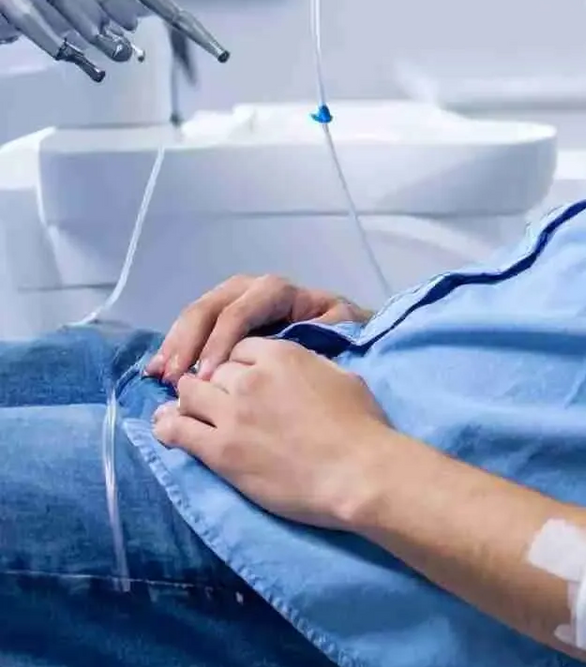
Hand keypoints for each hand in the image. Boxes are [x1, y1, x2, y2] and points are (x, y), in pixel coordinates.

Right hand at [145, 274, 369, 385]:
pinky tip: (157, 370)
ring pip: (197, 316)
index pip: (241, 311)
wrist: (346, 331)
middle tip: (173, 377)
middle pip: (211, 308)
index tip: (209, 375)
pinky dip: (175, 347)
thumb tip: (278, 345)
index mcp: (279, 292)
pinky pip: (194, 328)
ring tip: (159, 375)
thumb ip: (314, 331)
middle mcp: (252, 290)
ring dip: (176, 344)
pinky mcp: (223, 318)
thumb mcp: (340, 326)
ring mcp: (235, 300)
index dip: (221, 342)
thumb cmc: (343, 332)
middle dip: (189, 341)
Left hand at [151, 338, 393, 529]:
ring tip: (189, 413)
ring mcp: (231, 414)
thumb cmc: (361, 426)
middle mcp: (249, 378)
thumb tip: (295, 370)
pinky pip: (177, 430)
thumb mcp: (340, 377)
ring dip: (189, 401)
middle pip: (212, 369)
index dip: (240, 363)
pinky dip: (167, 426)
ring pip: (188, 393)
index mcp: (282, 355)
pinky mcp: (219, 450)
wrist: (357, 472)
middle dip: (215, 382)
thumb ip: (308, 366)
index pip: (241, 347)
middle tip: (220, 401)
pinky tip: (166, 428)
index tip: (245, 379)